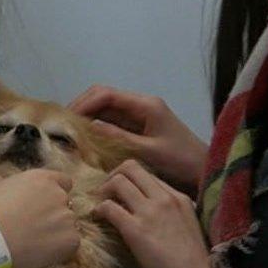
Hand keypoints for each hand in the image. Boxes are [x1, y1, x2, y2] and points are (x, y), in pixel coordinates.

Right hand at [0, 170, 78, 267]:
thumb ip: (5, 181)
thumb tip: (3, 182)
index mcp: (43, 179)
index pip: (64, 181)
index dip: (55, 192)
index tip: (44, 203)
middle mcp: (59, 196)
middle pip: (66, 204)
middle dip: (54, 213)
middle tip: (35, 226)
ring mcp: (68, 218)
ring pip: (68, 225)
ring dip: (57, 231)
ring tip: (36, 242)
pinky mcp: (71, 241)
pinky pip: (71, 244)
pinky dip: (60, 249)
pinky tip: (41, 253)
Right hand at [69, 86, 206, 195]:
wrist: (203, 173)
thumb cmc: (180, 162)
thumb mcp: (147, 152)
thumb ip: (119, 138)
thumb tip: (90, 126)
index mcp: (146, 105)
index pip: (107, 95)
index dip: (84, 104)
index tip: (67, 119)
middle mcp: (141, 105)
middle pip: (103, 97)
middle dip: (82, 107)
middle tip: (64, 126)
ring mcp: (140, 116)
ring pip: (106, 109)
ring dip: (87, 117)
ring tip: (70, 133)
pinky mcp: (139, 127)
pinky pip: (113, 122)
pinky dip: (97, 127)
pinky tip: (86, 140)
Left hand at [93, 160, 216, 267]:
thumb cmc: (194, 262)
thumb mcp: (188, 225)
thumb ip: (172, 212)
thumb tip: (151, 212)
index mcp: (179, 197)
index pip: (147, 174)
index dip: (130, 181)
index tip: (121, 194)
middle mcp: (164, 198)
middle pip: (130, 167)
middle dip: (112, 176)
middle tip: (105, 193)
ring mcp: (150, 212)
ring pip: (118, 181)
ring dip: (103, 191)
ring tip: (100, 206)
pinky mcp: (135, 229)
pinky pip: (109, 207)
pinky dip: (98, 210)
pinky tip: (98, 218)